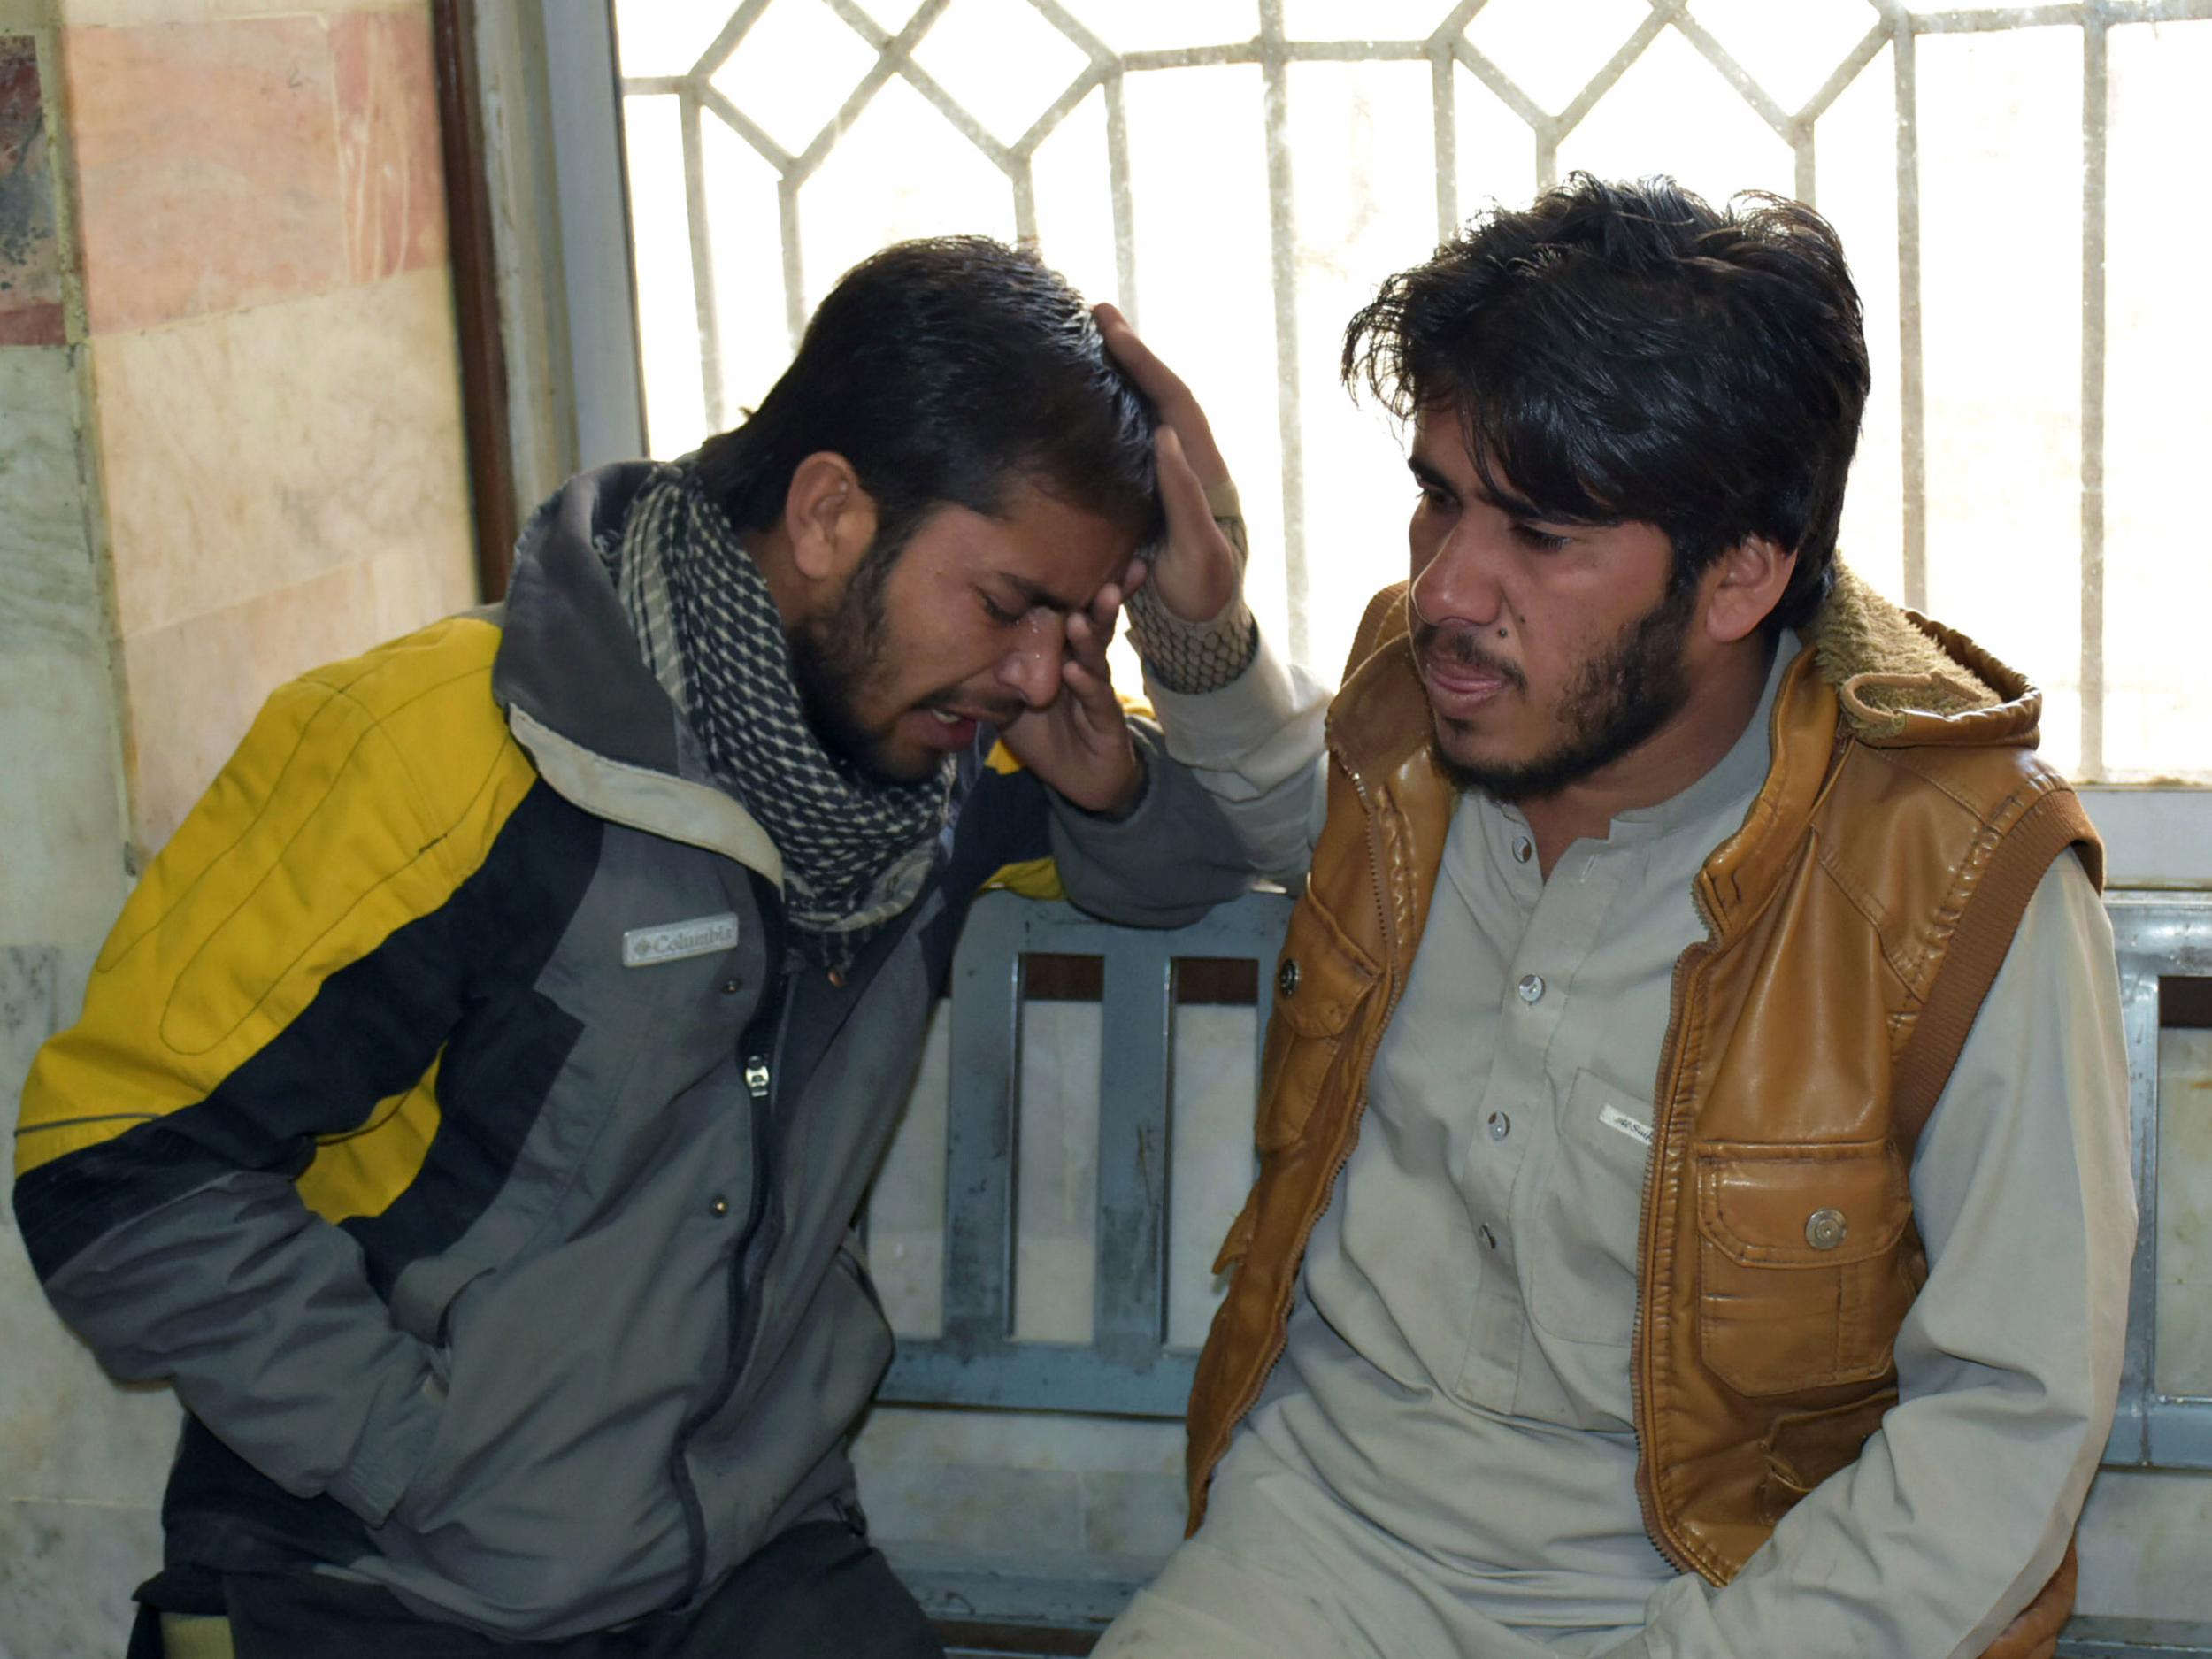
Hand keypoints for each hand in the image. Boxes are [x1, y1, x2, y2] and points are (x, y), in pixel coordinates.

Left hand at [997, 570, 1145, 815]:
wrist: (1080, 782)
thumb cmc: (1046, 735)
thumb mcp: (1011, 702)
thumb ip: (994, 675)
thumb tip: (954, 647)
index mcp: (1064, 655)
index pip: (1071, 615)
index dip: (1078, 588)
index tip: (1081, 555)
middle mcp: (1085, 665)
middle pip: (1093, 625)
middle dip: (1099, 599)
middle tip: (1104, 574)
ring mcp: (1097, 690)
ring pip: (1096, 656)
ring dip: (1091, 633)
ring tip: (1084, 615)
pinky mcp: (1106, 719)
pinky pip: (1096, 697)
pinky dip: (1085, 683)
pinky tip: (1076, 670)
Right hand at [1095, 303, 1243, 623]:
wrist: (1204, 618)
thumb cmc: (1203, 590)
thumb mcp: (1200, 554)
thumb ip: (1186, 499)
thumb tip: (1165, 436)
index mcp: (1202, 467)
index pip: (1173, 400)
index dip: (1145, 363)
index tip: (1113, 329)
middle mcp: (1188, 457)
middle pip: (1159, 389)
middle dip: (1130, 349)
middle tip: (1096, 311)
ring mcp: (1169, 467)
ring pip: (1146, 404)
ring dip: (1121, 368)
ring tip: (1090, 333)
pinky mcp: (1150, 482)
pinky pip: (1132, 426)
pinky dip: (1114, 397)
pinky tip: (1087, 382)